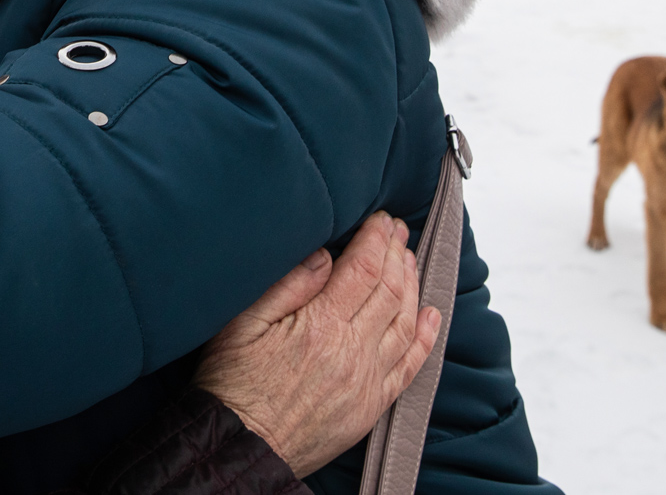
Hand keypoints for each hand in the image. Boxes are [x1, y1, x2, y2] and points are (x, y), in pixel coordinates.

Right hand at [193, 213, 441, 478]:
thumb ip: (287, 285)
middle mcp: (352, 351)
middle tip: (398, 230)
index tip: (381, 218)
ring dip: (412, 285)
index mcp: (321, 325)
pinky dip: (427, 337)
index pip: (363, 269)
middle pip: (390, 291)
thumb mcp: (243, 323)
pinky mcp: (372, 405)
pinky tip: (431, 315)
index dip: (376, 238)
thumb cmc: (234, 385)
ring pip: (405, 322)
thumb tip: (323, 254)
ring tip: (409, 260)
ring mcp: (367, 380)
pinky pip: (411, 365)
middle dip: (396, 254)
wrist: (243, 446)